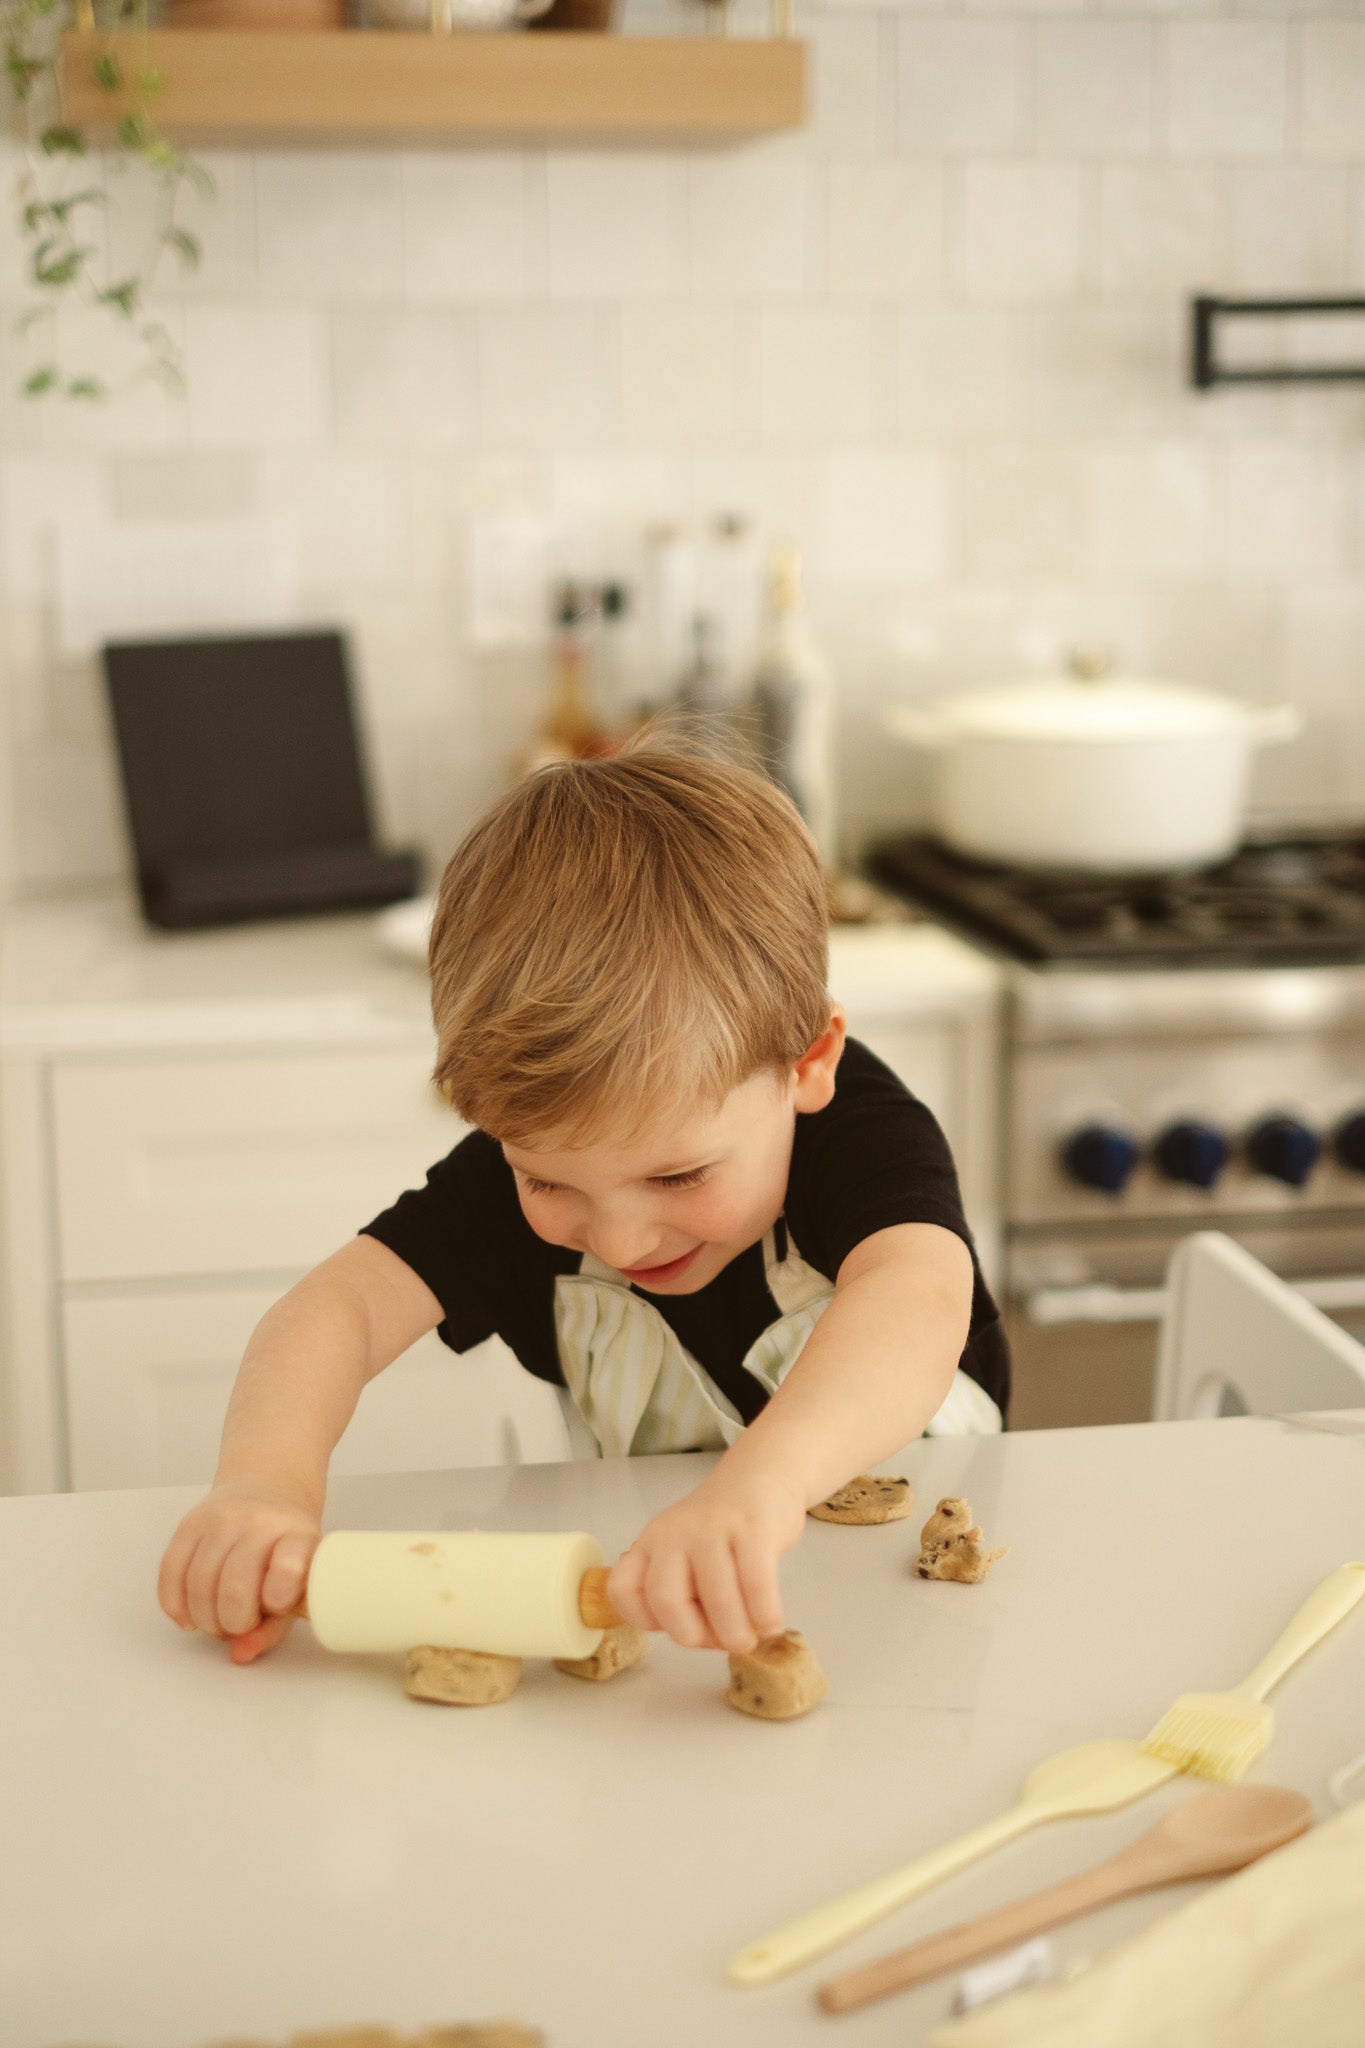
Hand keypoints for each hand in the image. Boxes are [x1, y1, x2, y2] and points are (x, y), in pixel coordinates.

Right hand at [157, 1480, 321, 1665]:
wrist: (268, 1492)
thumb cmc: (285, 1551)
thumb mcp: (296, 1586)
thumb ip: (273, 1627)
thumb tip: (239, 1655)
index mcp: (297, 1536)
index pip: (289, 1566)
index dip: (279, 1596)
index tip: (274, 1607)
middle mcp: (259, 1522)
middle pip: (235, 1587)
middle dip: (234, 1623)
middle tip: (239, 1626)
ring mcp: (221, 1519)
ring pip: (198, 1584)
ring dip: (205, 1620)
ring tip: (218, 1623)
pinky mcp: (189, 1523)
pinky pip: (170, 1573)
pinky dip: (176, 1605)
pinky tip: (190, 1616)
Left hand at [607, 1461, 806, 1654]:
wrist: (760, 1476)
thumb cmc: (723, 1530)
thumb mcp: (686, 1553)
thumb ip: (686, 1593)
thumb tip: (713, 1641)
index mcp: (649, 1543)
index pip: (622, 1590)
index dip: (647, 1622)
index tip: (679, 1625)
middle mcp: (673, 1533)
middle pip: (665, 1599)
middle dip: (696, 1637)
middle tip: (722, 1642)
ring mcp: (713, 1527)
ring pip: (716, 1598)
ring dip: (737, 1633)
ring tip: (752, 1638)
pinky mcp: (753, 1527)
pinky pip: (756, 1584)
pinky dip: (765, 1616)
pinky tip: (771, 1623)